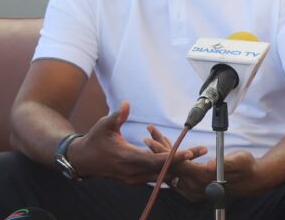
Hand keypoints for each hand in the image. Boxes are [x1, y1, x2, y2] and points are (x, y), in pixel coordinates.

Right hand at [70, 101, 204, 184]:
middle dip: (182, 161)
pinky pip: (154, 177)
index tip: (188, 153)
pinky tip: (177, 163)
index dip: (173, 157)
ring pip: (160, 176)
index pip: (155, 160)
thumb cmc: (95, 140)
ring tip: (194, 157)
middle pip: (163, 170)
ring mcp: (133, 179)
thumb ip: (118, 116)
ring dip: (176, 166)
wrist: (84, 160)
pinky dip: (166, 170)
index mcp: (127, 159)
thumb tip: (127, 104)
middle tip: (201, 151)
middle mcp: (132, 173)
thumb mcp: (105, 125)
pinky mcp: (134, 180)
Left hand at [145, 126, 260, 200]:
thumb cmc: (246, 167)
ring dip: (163, 155)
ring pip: (171, 170)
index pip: (177, 164)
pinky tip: (166, 150)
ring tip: (153, 139)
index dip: (163, 152)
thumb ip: (225, 163)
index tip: (151, 141)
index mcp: (203, 178)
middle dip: (158, 151)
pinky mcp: (194, 188)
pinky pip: (177, 174)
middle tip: (147, 136)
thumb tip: (211, 165)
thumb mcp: (239, 161)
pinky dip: (171, 162)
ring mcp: (193, 189)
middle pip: (170, 168)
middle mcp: (195, 187)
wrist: (251, 180)